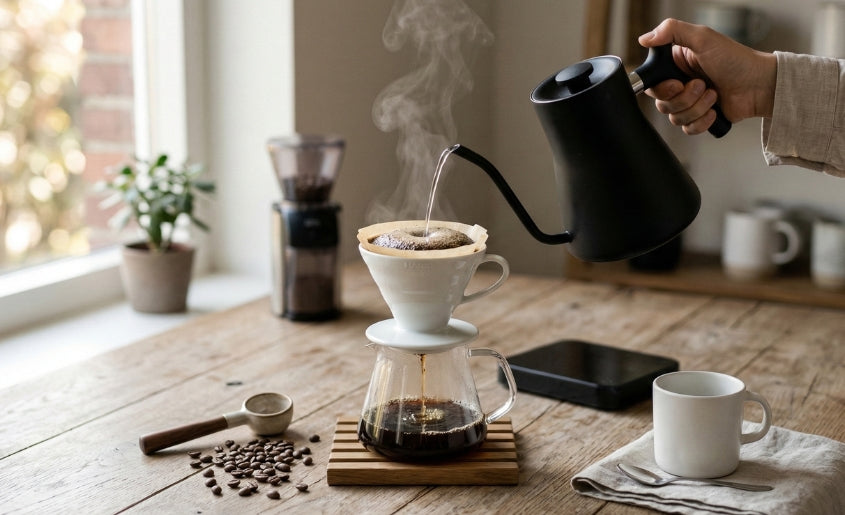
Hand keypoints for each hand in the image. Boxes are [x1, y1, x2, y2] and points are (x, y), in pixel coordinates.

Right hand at [638, 18, 776, 134]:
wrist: (759, 85)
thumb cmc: (736, 59)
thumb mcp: (703, 37)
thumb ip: (672, 31)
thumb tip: (644, 39)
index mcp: (675, 64)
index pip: (651, 84)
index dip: (661, 89)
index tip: (676, 84)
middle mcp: (679, 84)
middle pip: (661, 104)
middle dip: (684, 98)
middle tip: (702, 85)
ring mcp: (689, 102)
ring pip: (675, 118)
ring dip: (697, 108)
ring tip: (714, 94)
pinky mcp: (699, 118)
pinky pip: (688, 129)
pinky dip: (702, 121)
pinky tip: (715, 110)